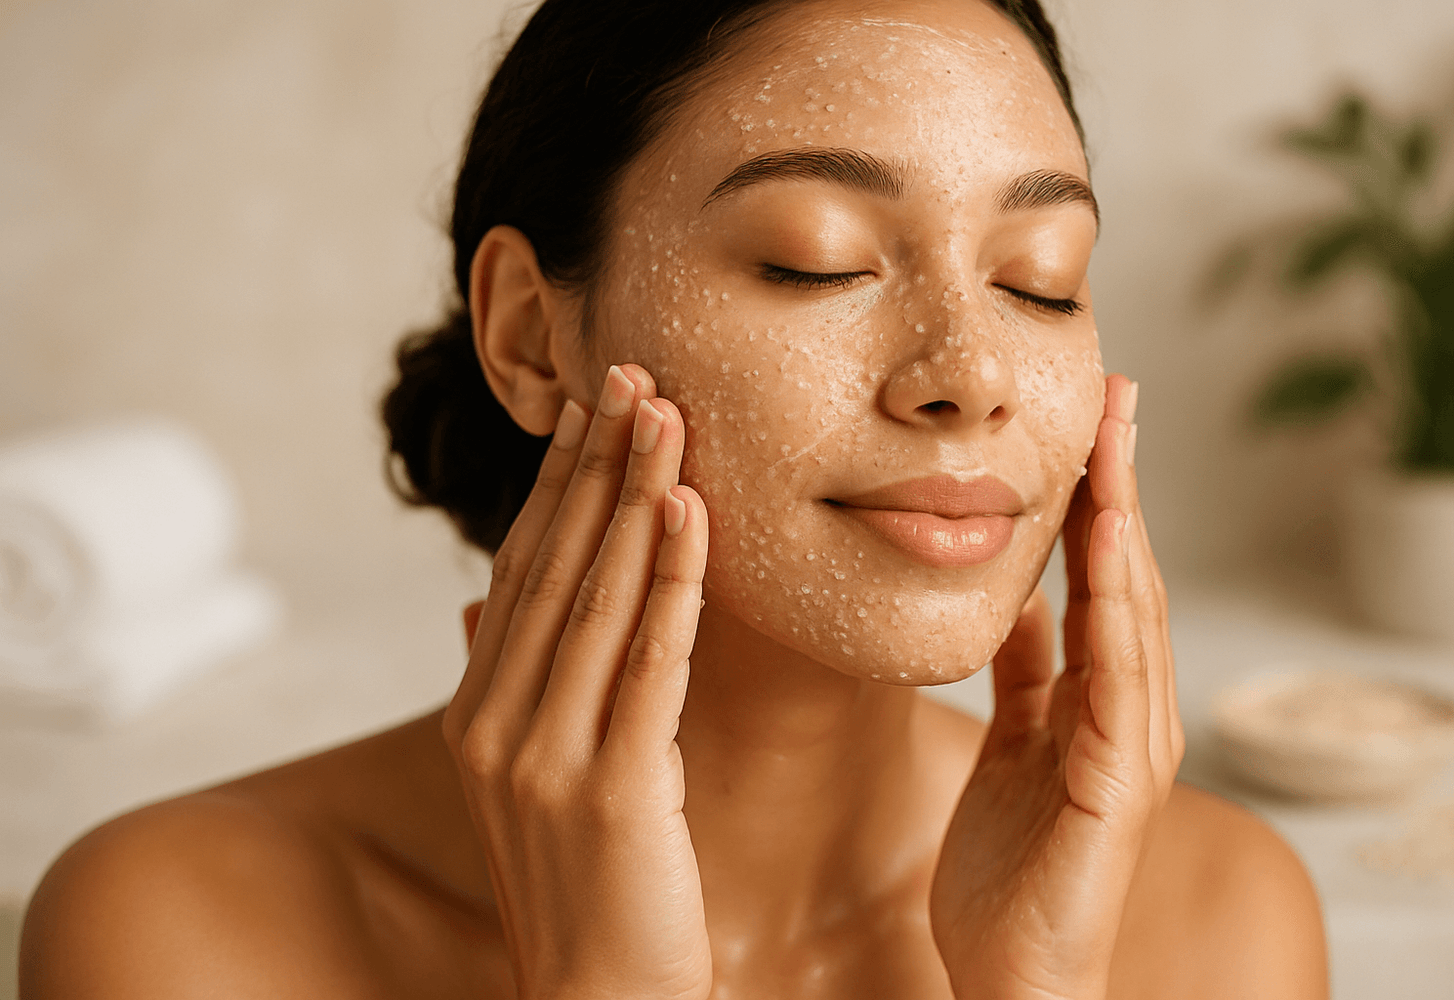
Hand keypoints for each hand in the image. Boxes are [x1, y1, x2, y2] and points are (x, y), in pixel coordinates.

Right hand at [442, 364, 712, 999]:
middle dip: (593, 463)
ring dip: (632, 495)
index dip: (557, 483)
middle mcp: (496, 722)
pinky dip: (670, 577)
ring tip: (663, 410)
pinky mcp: (612, 788)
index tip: (592, 407)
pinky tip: (690, 510)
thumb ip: (510, 683)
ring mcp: (545, 755)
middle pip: (553, 563)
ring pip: (597, 595)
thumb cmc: (585, 884)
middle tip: (629, 370)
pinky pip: (649, 659)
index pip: (522, 570)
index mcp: (479, 712)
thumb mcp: (532, 777)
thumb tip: (480, 600)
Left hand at [929, 374, 1181, 999]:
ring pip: (1132, 615)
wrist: (1013, 975)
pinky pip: (1113, 682)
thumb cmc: (1011, 870)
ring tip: (1113, 442)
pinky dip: (1111, 610)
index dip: (1097, 497)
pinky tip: (1101, 551)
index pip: (1101, 579)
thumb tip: (1022, 603)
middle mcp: (1128, 714)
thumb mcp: (1011, 747)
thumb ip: (1027, 677)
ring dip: (1124, 524)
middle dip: (1120, 484)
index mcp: (1098, 702)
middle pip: (1128, 577)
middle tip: (1112, 396)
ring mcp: (1130, 749)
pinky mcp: (1116, 787)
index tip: (1087, 421)